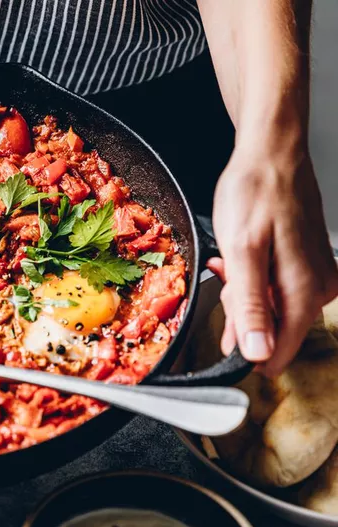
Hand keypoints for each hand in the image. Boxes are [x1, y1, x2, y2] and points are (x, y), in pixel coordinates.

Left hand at [210, 140, 337, 376]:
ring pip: (270, 310)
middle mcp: (318, 290)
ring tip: (231, 260)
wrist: (270, 156)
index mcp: (304, 294)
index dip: (243, 347)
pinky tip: (242, 258)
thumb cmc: (255, 193)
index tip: (223, 323)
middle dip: (239, 312)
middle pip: (271, 332)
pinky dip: (252, 279)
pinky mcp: (306, 267)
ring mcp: (314, 278)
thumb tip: (259, 352)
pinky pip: (274, 290)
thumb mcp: (242, 252)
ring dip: (242, 293)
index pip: (277, 354)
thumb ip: (249, 306)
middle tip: (225, 275)